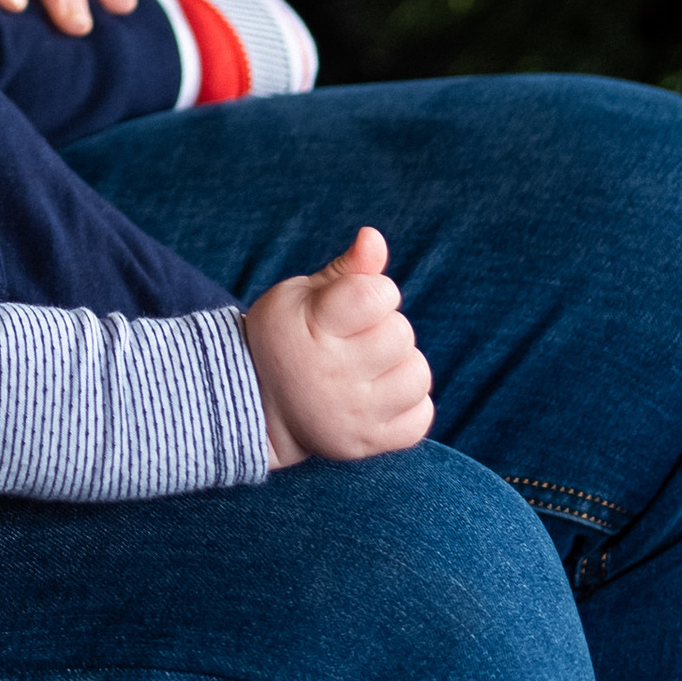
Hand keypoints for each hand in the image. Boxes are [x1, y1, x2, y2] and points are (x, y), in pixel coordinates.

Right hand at [242, 228, 435, 469]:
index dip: (376, 290)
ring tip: (373, 363)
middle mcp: (334, 374)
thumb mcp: (301, 295)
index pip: (376, 295)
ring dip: (402, 363)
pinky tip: (381, 393)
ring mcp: (354, 413)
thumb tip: (375, 237)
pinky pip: (421, 416)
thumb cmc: (284, 336)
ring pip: (417, 375)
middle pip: (400, 334)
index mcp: (313, 328)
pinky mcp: (369, 443)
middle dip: (386, 326)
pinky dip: (410, 402)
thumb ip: (345, 271)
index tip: (356, 301)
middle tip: (358, 335)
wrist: (259, 405)